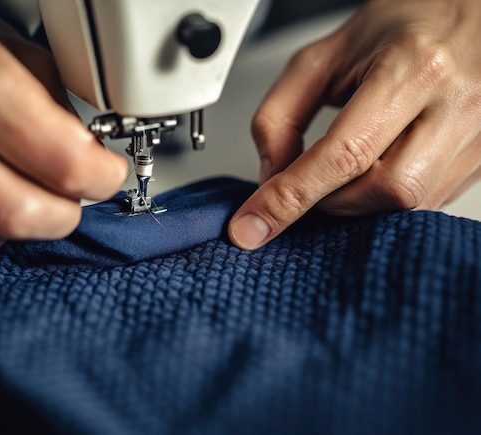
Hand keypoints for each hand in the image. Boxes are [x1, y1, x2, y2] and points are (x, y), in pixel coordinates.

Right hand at [0, 1, 126, 251]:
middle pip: (21, 213)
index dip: (100, 178)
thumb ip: (67, 119)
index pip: (60, 161)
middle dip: (65, 214)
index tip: (108, 174)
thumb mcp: (32, 60)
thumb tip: (96, 168)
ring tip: (35, 192)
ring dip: (28, 224)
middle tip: (76, 194)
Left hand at [229, 0, 480, 248]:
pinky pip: (429, 204)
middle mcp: (456, 105)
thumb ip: (281, 115)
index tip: (253, 225)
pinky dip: (387, 201)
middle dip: (330, 200)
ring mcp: (478, 136)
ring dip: (359, 204)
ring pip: (408, 207)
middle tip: (310, 181)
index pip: (343, 154)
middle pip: (382, 191)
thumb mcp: (324, 57)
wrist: (472, 15)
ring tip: (348, 169)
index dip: (291, 197)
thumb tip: (270, 176)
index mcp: (414, 68)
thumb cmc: (403, 28)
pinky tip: (378, 171)